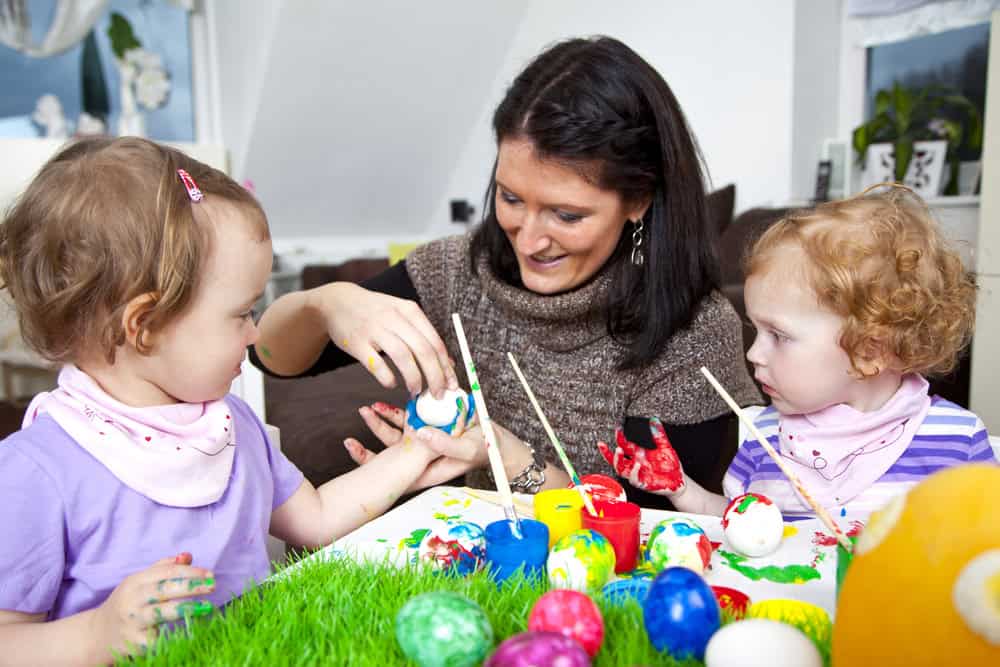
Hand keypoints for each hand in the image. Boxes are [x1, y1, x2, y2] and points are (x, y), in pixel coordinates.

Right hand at [91, 552, 214, 657]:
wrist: (98, 635)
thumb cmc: (127, 604)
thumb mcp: (139, 582)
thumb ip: (163, 568)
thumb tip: (188, 555)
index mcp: (134, 582)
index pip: (166, 572)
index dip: (190, 572)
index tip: (210, 574)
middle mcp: (132, 600)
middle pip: (164, 590)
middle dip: (191, 586)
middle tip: (213, 585)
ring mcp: (132, 622)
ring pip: (162, 613)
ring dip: (187, 609)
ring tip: (207, 607)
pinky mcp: (135, 643)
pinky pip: (158, 638)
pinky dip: (174, 635)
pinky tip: (191, 632)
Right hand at [312, 282, 457, 397]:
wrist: (338, 302)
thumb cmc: (375, 312)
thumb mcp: (401, 314)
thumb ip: (423, 335)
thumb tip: (447, 363)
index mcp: (409, 311)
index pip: (435, 341)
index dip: (446, 366)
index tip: (452, 384)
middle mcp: (394, 318)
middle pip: (423, 350)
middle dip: (435, 376)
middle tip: (438, 394)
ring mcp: (374, 329)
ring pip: (402, 356)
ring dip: (413, 378)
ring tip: (416, 392)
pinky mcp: (357, 342)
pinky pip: (376, 363)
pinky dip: (387, 377)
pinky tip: (392, 383)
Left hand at [344, 401, 481, 489]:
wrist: (499, 443)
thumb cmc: (486, 450)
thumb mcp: (466, 448)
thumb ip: (444, 443)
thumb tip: (420, 434)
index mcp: (425, 470)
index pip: (391, 472)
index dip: (370, 461)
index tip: (353, 447)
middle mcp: (420, 458)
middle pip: (389, 451)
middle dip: (373, 434)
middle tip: (362, 413)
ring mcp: (424, 443)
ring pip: (397, 434)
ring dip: (384, 419)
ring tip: (371, 406)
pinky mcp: (430, 429)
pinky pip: (410, 421)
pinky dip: (400, 412)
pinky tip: (392, 401)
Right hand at [597, 417, 685, 494]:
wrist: (681, 481)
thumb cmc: (671, 466)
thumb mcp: (665, 446)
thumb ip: (658, 434)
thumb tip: (654, 420)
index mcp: (638, 454)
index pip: (624, 445)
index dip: (619, 437)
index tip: (617, 429)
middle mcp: (635, 464)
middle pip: (616, 460)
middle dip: (606, 453)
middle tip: (601, 444)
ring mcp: (638, 474)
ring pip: (621, 470)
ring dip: (617, 461)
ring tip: (618, 451)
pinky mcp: (644, 483)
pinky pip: (634, 480)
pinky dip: (634, 472)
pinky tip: (636, 464)